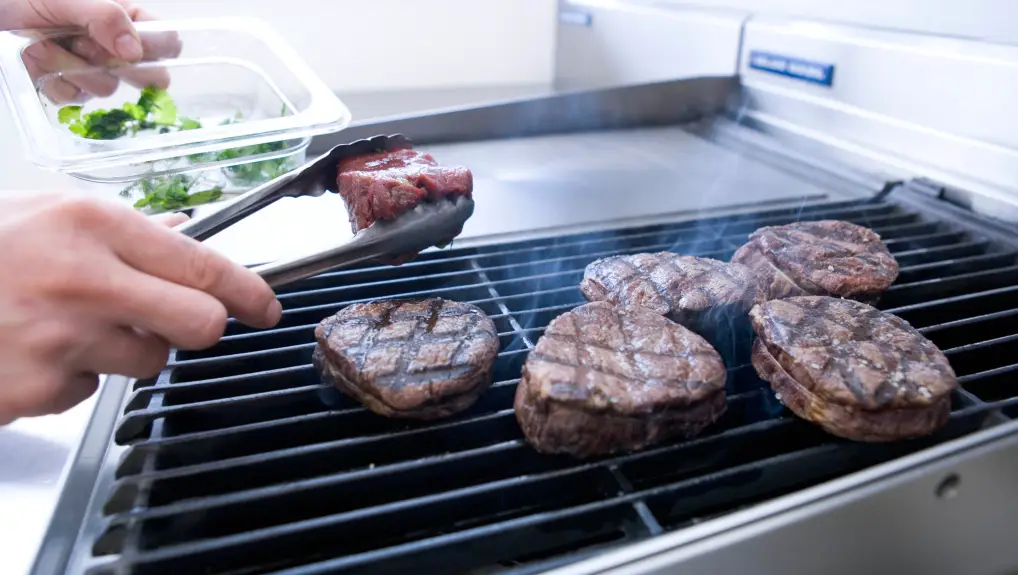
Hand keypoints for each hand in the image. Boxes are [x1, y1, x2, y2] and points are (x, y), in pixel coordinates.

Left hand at [0, 0, 181, 102]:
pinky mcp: (72, 88)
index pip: (168, 42)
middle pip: (151, 75)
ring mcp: (96, 70)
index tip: (130, 49)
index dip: (156, 50)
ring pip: (108, 89)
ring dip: (73, 68)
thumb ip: (107, 18)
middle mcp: (116, 47)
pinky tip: (38, 60)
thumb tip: (135, 49)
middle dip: (117, 66)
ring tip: (44, 44)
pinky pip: (75, 99)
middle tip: (86, 48)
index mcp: (127, 19)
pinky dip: (53, 80)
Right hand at [0, 194, 281, 424]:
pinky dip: (66, 379)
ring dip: (121, 352)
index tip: (265, 307)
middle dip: (198, 327)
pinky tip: (26, 351)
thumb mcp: (43, 214)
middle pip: (199, 324)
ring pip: (145, 363)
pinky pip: (84, 393)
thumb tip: (185, 242)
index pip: (203, 264)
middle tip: (175, 322)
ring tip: (64, 326)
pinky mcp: (33, 390)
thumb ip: (120, 233)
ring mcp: (58, 341)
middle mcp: (83, 281)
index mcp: (90, 224)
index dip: (248, 291)